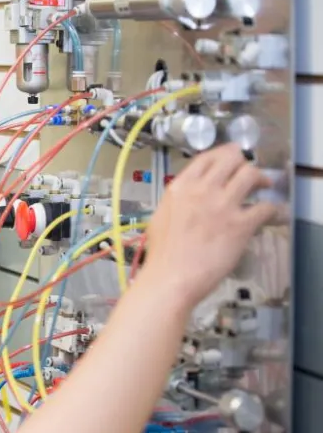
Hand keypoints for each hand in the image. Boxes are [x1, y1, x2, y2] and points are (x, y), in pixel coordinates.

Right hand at [140, 143, 278, 307]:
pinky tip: (270, 214)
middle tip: (249, 174)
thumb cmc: (162, 253)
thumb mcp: (162, 216)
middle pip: (233, 158)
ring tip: (263, 188)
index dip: (224, 155)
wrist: (170, 277)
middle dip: (244, 163)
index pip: (208, 156)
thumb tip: (192, 198)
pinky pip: (266, 207)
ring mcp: (223, 206)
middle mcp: (203, 190)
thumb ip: (179, 200)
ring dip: (261, 180)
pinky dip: (271, 209)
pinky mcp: (241, 225)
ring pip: (251, 174)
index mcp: (180, 187)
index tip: (232, 161)